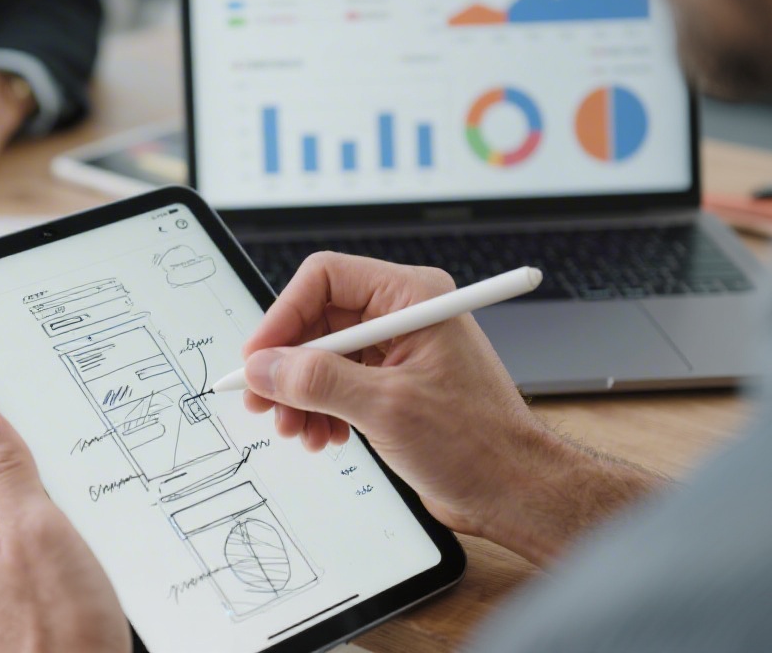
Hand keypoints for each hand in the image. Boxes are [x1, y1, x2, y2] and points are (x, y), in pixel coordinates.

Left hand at [0, 405, 130, 652]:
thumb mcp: (39, 530)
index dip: (39, 477)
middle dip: (58, 521)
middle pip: (19, 518)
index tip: (67, 486)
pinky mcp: (18, 636)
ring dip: (68, 560)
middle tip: (87, 538)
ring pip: (35, 560)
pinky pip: (44, 595)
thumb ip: (7, 471)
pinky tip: (88, 605)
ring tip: (90, 578)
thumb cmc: (59, 633)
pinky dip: (69, 594)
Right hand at [242, 253, 663, 565]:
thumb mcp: (386, 408)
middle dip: (287, 366)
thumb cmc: (477, 443)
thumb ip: (318, 382)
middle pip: (317, 320)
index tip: (259, 358)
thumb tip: (265, 368)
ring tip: (297, 430)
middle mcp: (403, 314)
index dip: (283, 316)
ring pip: (321, 355)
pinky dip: (319, 408)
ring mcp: (397, 348)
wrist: (512, 491)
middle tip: (263, 402)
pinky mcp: (392, 381)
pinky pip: (336, 382)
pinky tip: (322, 436)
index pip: (325, 279)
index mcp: (412, 297)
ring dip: (300, 394)